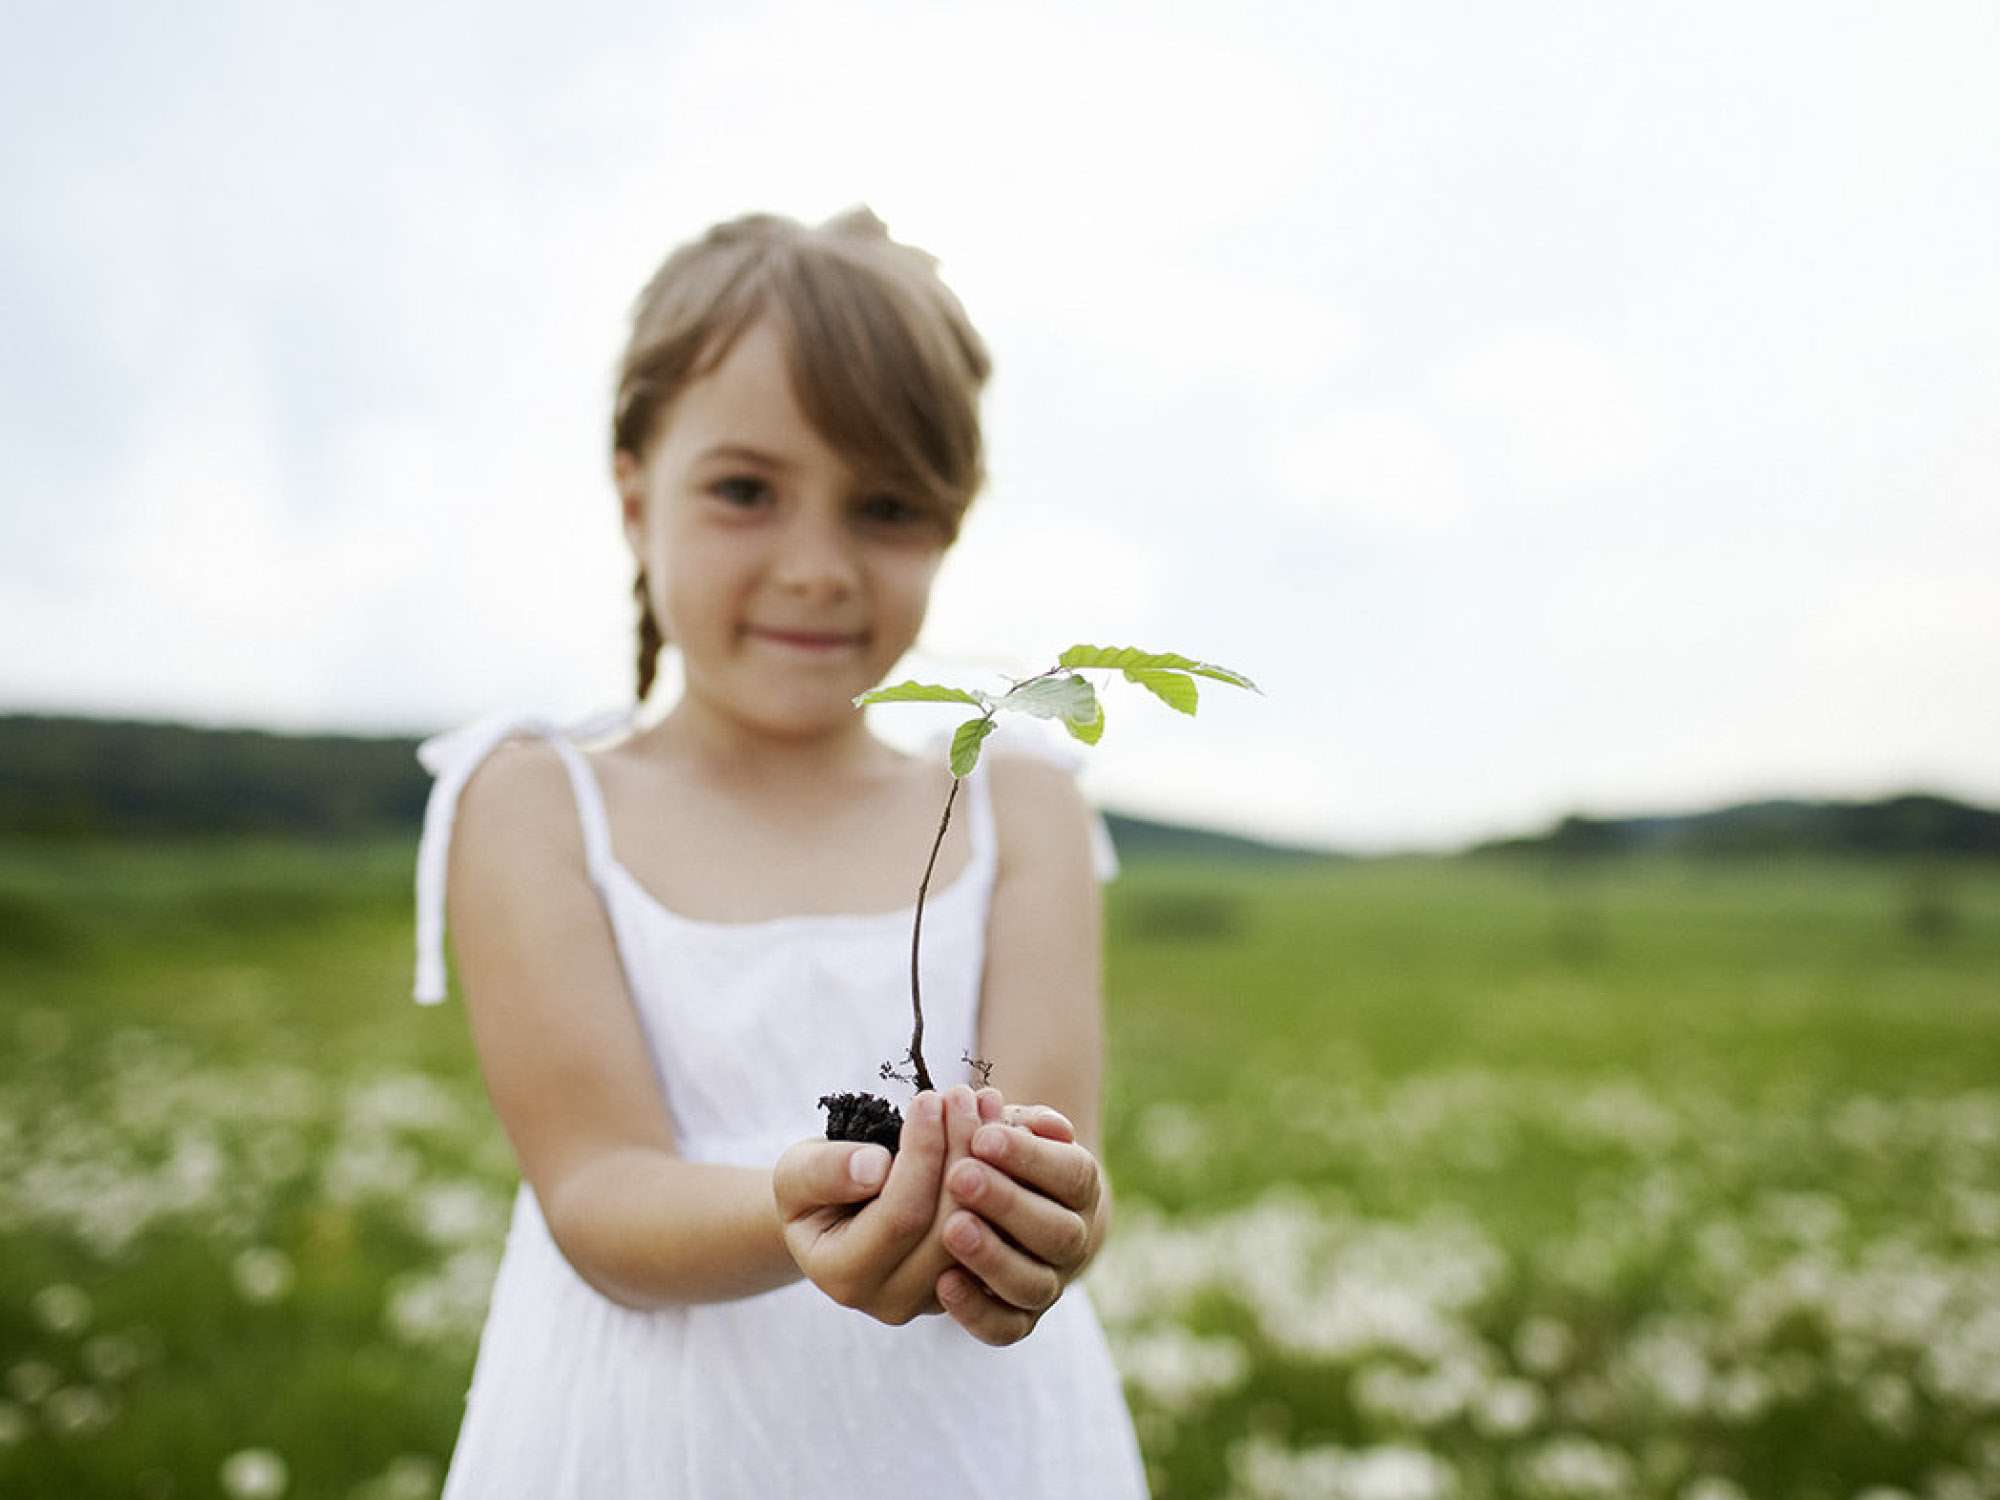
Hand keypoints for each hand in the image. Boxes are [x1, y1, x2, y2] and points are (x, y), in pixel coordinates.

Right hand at [772, 1084, 983, 1325]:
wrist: (834, 1213)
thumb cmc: (814, 1187)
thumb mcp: (796, 1173)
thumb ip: (824, 1172)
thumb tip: (875, 1166)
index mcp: (845, 1277)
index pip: (901, 1216)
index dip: (921, 1155)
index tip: (929, 1098)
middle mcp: (892, 1300)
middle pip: (948, 1227)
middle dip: (960, 1152)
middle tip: (963, 1095)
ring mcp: (934, 1298)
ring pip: (981, 1231)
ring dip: (988, 1161)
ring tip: (983, 1103)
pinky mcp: (967, 1281)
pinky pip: (996, 1232)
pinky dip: (1003, 1178)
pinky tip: (1002, 1129)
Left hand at [934, 1087, 1101, 1346]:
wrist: (1011, 1210)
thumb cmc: (1003, 1156)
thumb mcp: (1014, 1127)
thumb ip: (1028, 1123)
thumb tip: (1048, 1126)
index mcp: (1080, 1187)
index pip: (1071, 1174)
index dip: (1029, 1157)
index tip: (983, 1136)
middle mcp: (1073, 1240)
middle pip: (1057, 1232)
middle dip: (1007, 1204)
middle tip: (960, 1177)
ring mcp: (1049, 1284)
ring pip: (1033, 1284)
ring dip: (993, 1257)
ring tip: (952, 1228)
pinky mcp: (1018, 1319)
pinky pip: (1004, 1329)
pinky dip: (976, 1311)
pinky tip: (943, 1282)